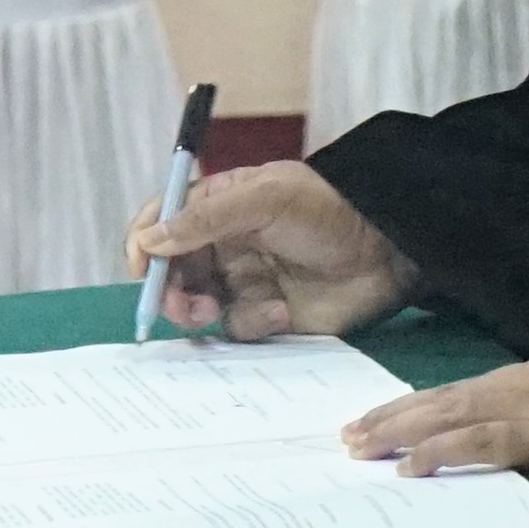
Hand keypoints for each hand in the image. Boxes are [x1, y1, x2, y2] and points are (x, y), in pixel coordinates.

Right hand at [130, 160, 413, 344]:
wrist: (387, 250)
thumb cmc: (327, 210)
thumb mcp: (265, 199)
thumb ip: (206, 218)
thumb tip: (150, 239)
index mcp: (219, 206)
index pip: (163, 221)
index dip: (145, 242)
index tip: (141, 266)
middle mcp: (224, 244)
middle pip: (171, 270)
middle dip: (166, 288)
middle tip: (177, 303)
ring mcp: (243, 281)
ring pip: (196, 304)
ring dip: (198, 310)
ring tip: (212, 309)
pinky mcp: (266, 315)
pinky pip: (236, 328)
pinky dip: (252, 324)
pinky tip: (281, 313)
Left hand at [343, 352, 528, 477]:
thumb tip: (516, 425)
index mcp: (519, 380)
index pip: (451, 391)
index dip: (408, 405)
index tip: (371, 417)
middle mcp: (510, 387)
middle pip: (436, 400)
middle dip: (389, 417)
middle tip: (347, 435)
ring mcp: (520, 408)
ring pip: (444, 416)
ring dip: (398, 431)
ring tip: (360, 449)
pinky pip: (477, 443)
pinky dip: (439, 452)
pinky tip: (410, 465)